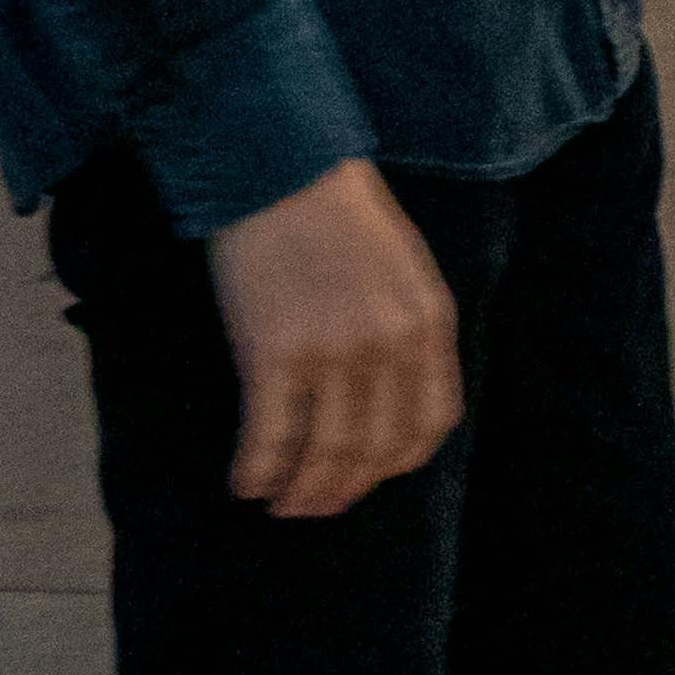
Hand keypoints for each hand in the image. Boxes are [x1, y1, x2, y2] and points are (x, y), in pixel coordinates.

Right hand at [210, 159, 462, 518]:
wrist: (280, 167)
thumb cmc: (337, 214)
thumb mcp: (404, 268)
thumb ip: (409, 330)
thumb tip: (390, 402)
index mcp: (428, 323)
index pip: (429, 425)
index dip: (395, 465)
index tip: (368, 478)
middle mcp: (388, 345)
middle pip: (374, 451)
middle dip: (342, 491)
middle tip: (314, 507)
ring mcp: (333, 351)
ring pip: (323, 454)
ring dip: (300, 493)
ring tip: (281, 504)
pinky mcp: (274, 352)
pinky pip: (268, 436)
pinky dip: (256, 470)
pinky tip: (244, 483)